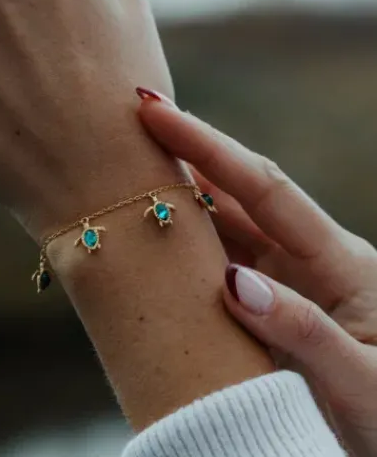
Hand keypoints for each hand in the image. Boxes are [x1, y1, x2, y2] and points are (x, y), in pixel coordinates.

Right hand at [137, 94, 376, 453]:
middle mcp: (306, 257)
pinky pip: (219, 257)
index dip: (208, 147)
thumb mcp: (359, 379)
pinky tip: (161, 233)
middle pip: (239, 191)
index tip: (158, 112)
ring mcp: (283, 277)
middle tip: (140, 122)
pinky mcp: (266, 298)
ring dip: (183, 196)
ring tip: (137, 173)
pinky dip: (187, 241)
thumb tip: (234, 284)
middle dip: (190, 153)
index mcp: (338, 262)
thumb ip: (303, 331)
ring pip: (225, 223)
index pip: (263, 187)